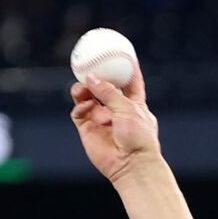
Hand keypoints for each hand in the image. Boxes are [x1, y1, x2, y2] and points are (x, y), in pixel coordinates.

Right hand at [70, 68, 156, 183]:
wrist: (131, 165)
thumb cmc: (138, 137)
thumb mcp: (128, 109)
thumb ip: (109, 92)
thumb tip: (91, 77)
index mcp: (134, 105)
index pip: (132, 83)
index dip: (129, 68)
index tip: (125, 53)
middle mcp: (117, 111)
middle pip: (104, 87)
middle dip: (96, 75)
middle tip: (90, 64)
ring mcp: (101, 120)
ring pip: (87, 98)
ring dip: (82, 89)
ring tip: (81, 87)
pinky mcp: (88, 130)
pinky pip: (79, 112)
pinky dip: (80, 106)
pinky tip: (85, 104)